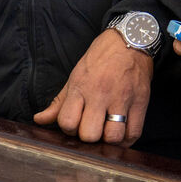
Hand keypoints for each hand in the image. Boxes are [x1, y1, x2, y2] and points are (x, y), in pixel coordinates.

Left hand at [32, 29, 152, 144]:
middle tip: (92, 128)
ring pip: (112, 137)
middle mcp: (100, 94)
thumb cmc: (99, 60)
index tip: (76, 124)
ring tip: (107, 131)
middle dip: (89, 137)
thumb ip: (58, 103)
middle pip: (89, 134)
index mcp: (80, 88)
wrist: (130, 41)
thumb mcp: (74, 78)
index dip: (69, 129)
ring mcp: (122, 99)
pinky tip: (121, 133)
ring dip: (108, 140)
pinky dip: (126, 140)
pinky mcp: (141, 103)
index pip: (67, 123)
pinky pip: (133, 134)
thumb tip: (39, 120)